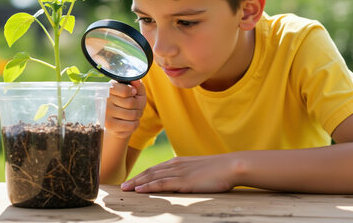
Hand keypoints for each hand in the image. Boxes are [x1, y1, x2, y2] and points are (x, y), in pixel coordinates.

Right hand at [105, 80, 145, 138]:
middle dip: (137, 106)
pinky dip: (136, 123)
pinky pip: (131, 125)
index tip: (133, 93)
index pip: (125, 90)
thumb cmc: (129, 105)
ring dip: (137, 115)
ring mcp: (105, 113)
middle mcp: (104, 100)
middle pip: (130, 103)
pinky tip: (131, 122)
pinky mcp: (109, 125)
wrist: (120, 123)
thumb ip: (138, 85)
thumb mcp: (136, 93)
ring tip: (134, 114)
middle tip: (135, 107)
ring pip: (132, 115)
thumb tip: (136, 80)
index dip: (133, 92)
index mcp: (109, 88)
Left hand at [121, 154, 235, 192]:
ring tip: (125, 189)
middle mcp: (175, 165)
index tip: (132, 181)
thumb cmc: (219, 171)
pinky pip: (162, 183)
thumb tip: (182, 184)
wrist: (231, 166)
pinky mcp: (183, 181)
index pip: (155, 169)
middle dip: (134, 179)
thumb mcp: (199, 171)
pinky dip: (148, 186)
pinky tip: (139, 190)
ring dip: (136, 183)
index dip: (141, 175)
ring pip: (152, 177)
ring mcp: (179, 172)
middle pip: (149, 172)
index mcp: (178, 162)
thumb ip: (188, 176)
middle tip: (122, 187)